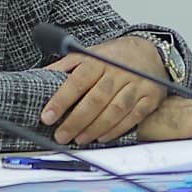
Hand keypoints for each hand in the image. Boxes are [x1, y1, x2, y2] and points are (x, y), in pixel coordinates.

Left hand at [44, 38, 174, 148]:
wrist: (151, 52)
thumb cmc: (115, 57)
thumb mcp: (89, 53)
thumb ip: (66, 65)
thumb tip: (41, 76)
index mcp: (99, 60)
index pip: (77, 81)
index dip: (61, 100)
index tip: (47, 117)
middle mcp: (119, 72)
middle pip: (96, 99)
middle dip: (76, 120)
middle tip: (61, 135)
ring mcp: (137, 85)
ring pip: (115, 110)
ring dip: (95, 128)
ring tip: (79, 139)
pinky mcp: (150, 98)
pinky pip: (133, 117)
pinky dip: (117, 129)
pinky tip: (102, 137)